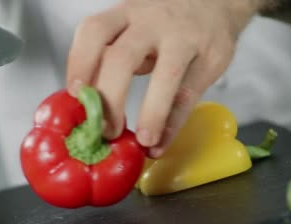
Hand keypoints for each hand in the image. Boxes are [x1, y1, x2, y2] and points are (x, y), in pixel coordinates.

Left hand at [66, 0, 275, 157]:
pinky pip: (189, 95)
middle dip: (110, 99)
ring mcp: (183, 38)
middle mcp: (151, 22)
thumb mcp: (132, 29)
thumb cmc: (163, 25)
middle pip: (122, 58)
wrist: (215, 2)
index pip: (94, 32)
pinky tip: (160, 143)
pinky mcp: (210, 58)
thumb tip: (86, 104)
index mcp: (125, 14)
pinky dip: (173, 125)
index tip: (75, 94)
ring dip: (151, 113)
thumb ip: (111, 56)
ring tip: (142, 141)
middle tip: (105, 130)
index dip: (80, 63)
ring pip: (165, 75)